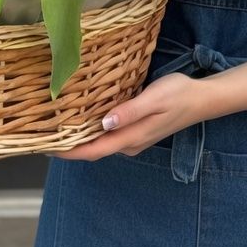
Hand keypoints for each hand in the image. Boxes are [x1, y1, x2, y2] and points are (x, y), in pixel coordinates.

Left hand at [50, 72, 202, 160]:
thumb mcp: (154, 98)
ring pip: (101, 143)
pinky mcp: (137, 130)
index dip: (69, 152)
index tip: (46, 148)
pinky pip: (109, 135)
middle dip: (69, 146)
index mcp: (131, 137)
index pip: (94, 150)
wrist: (202, 98)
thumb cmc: (178, 94)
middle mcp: (130, 143)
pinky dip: (93, 131)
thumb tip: (104, 123)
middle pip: (94, 149)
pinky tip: (85, 119)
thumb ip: (129, 112)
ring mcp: (134, 138)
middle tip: (44, 135)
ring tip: (58, 127)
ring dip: (80, 138)